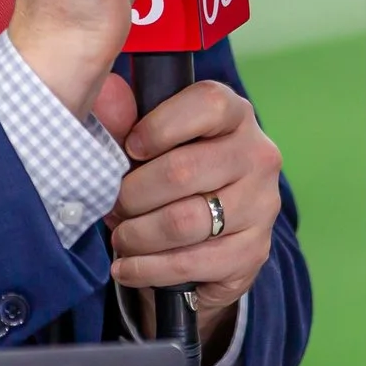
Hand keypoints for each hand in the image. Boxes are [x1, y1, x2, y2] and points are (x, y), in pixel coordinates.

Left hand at [104, 80, 279, 326]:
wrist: (207, 235)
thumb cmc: (170, 170)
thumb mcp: (146, 138)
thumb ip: (124, 116)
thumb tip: (104, 96)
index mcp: (234, 115)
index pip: (208, 104)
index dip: (159, 126)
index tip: (130, 148)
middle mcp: (258, 155)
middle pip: (182, 171)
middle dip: (132, 194)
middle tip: (112, 204)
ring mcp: (262, 205)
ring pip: (183, 222)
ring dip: (137, 234)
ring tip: (119, 236)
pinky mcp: (254, 251)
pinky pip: (191, 263)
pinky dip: (147, 269)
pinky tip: (127, 267)